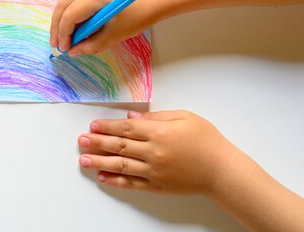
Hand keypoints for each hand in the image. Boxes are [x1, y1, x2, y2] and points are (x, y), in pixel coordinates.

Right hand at [49, 0, 159, 56]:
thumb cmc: (141, 13)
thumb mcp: (117, 33)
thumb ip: (93, 44)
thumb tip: (74, 52)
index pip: (70, 16)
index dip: (64, 34)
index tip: (64, 49)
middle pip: (63, 5)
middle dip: (57, 26)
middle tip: (56, 44)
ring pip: (67, 0)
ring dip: (62, 18)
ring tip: (61, 36)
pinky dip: (71, 11)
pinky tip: (74, 25)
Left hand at [78, 110, 238, 194]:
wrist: (222, 171)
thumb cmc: (207, 141)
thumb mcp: (184, 117)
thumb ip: (156, 117)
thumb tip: (131, 118)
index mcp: (159, 133)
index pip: (126, 128)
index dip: (107, 126)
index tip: (93, 125)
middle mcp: (153, 153)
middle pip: (119, 146)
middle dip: (97, 142)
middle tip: (81, 140)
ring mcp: (154, 171)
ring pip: (121, 165)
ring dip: (99, 162)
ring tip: (83, 160)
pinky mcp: (157, 185)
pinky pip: (132, 183)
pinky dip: (115, 180)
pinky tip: (103, 177)